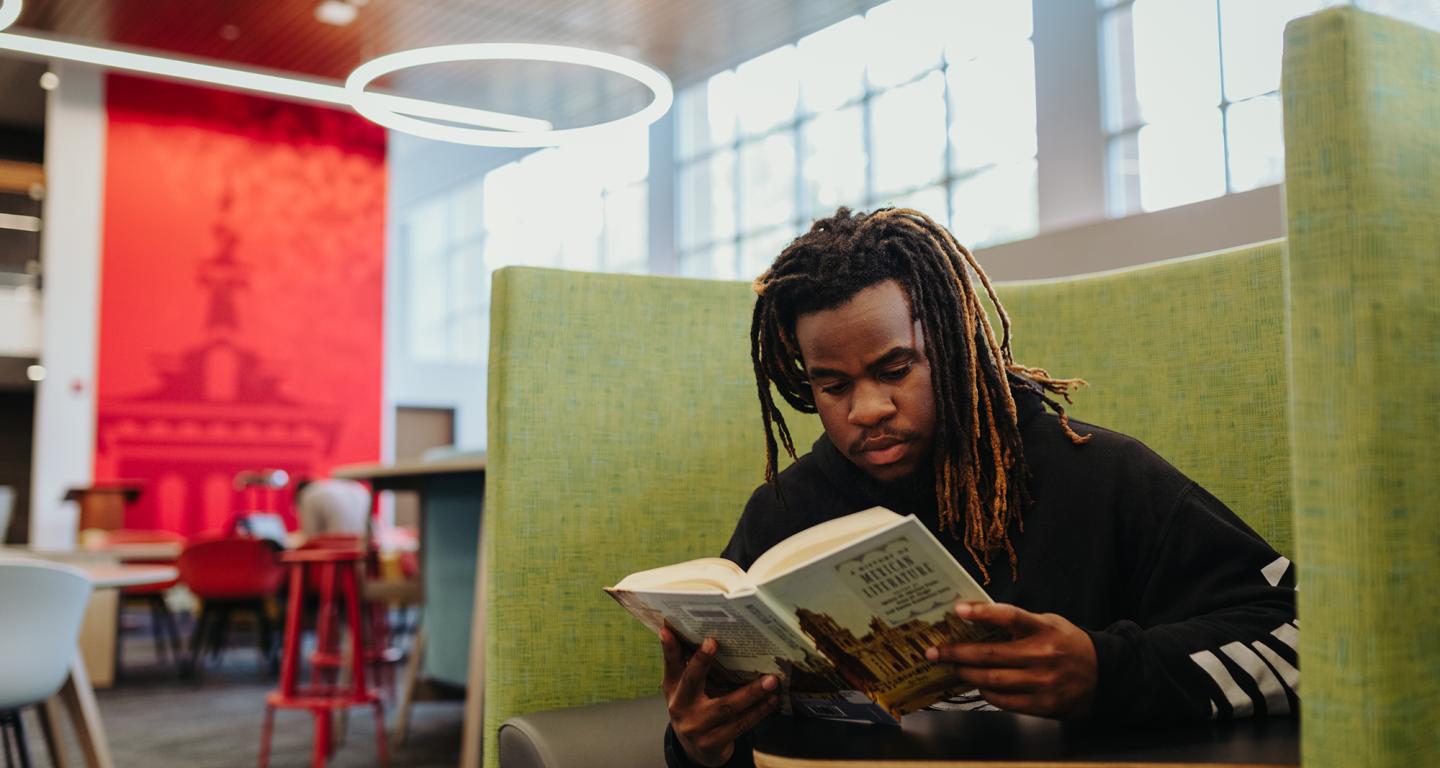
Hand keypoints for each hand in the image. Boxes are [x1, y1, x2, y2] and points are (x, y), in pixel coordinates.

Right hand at [661, 626, 780, 766]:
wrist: (696, 751)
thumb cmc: (693, 710)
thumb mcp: (683, 690)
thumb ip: (685, 665)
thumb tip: (698, 632)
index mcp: (672, 689)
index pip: (670, 664)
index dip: (669, 648)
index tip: (668, 630)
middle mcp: (680, 707)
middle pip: (691, 681)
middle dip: (702, 661)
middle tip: (713, 642)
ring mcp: (696, 728)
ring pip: (726, 707)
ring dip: (751, 692)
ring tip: (771, 680)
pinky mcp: (713, 743)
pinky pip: (740, 725)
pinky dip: (758, 711)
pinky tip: (771, 700)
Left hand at [926, 602, 1097, 717]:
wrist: (1103, 676)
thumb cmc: (1067, 644)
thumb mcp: (1048, 623)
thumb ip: (1017, 621)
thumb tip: (974, 615)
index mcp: (1044, 629)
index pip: (1009, 617)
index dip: (982, 612)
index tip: (958, 609)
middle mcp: (1043, 655)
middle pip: (991, 654)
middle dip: (957, 652)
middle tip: (934, 651)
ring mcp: (1042, 683)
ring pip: (992, 680)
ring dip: (966, 674)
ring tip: (952, 668)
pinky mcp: (1042, 705)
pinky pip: (1004, 700)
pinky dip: (986, 692)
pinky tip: (976, 684)